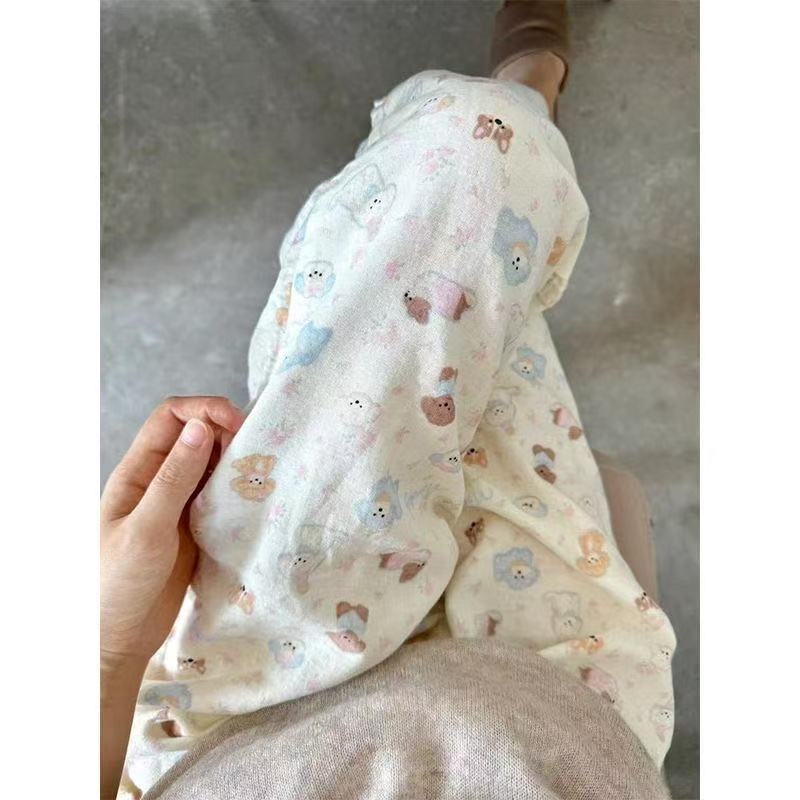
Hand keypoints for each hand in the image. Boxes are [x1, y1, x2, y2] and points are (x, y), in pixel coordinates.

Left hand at [100, 396, 244, 669]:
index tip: (238, 425)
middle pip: (197, 435)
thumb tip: (202, 427)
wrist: (117, 640)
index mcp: (137, 472)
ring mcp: (178, 504)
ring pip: (212, 464)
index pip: (171, 417)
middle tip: (258, 453)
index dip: (205, 409)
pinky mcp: (195, 527)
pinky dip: (239, 489)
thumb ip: (174, 478)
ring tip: (262, 473)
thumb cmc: (118, 584)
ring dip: (236, 461)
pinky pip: (220, 495)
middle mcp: (159, 480)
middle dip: (228, 432)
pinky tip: (255, 499)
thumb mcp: (147, 529)